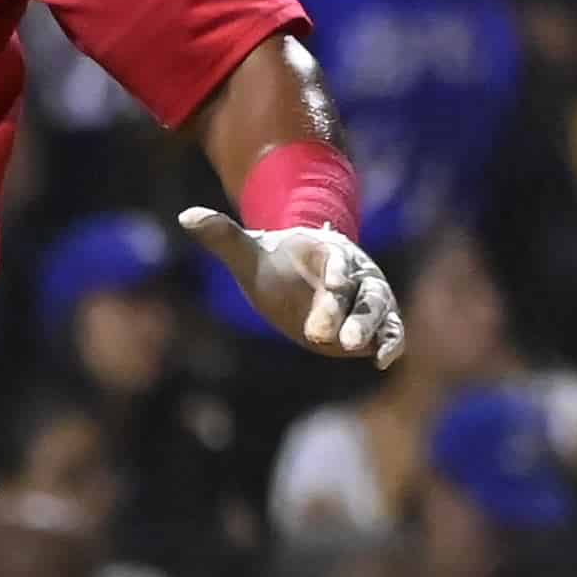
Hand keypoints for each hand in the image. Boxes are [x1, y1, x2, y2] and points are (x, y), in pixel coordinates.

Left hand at [176, 212, 403, 366]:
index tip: (334, 285)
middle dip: (352, 314)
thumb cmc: (273, 263)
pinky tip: (382, 361)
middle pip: (362, 291)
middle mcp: (355, 272)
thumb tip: (185, 215)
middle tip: (338, 338)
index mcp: (328, 250)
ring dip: (371, 329)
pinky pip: (389, 331)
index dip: (338, 270)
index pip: (338, 259)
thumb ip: (223, 236)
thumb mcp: (248, 253)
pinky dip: (391, 343)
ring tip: (359, 350)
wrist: (293, 278)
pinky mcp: (373, 323)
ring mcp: (366, 298)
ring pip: (379, 310)